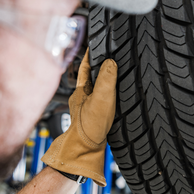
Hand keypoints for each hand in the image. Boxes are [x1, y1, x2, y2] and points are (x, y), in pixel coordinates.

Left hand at [42, 49, 116, 185]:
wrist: (86, 150)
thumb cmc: (90, 126)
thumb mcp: (101, 98)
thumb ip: (106, 78)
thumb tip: (110, 62)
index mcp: (80, 89)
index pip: (84, 65)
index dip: (90, 54)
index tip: (95, 43)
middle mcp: (81, 96)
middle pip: (90, 75)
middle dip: (97, 65)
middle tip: (107, 55)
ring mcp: (86, 107)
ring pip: (95, 87)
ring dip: (103, 80)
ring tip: (113, 73)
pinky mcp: (93, 116)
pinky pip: (100, 99)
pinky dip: (106, 94)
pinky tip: (113, 97)